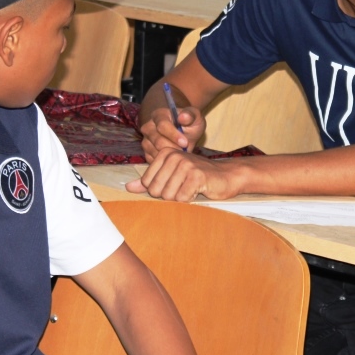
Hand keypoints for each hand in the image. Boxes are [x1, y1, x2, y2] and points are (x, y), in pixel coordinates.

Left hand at [125, 148, 241, 200]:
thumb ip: (149, 180)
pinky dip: (190, 200)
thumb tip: (128, 187)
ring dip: (180, 199)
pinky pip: (183, 198)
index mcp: (165, 153)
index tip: (175, 184)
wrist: (227, 175)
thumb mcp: (172, 175)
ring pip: (169, 196)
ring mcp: (186, 165)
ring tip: (191, 189)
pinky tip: (198, 191)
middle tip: (183, 189)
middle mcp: (174, 156)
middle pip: (157, 191)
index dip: (160, 190)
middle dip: (169, 196)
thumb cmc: (198, 176)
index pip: (148, 183)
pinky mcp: (197, 176)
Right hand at [139, 107, 205, 158]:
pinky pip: (153, 160)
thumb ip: (191, 115)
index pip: (162, 125)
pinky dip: (165, 160)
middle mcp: (148, 127)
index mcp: (158, 115)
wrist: (185, 132)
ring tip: (181, 153)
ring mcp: (146, 140)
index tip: (185, 142)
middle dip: (173, 147)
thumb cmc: (190, 124)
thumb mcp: (195, 117)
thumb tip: (183, 117)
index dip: (174, 135)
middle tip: (185, 151)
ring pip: (155, 151)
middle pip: (157, 141)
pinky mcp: (146, 152)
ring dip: (169, 155)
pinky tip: (174, 157)